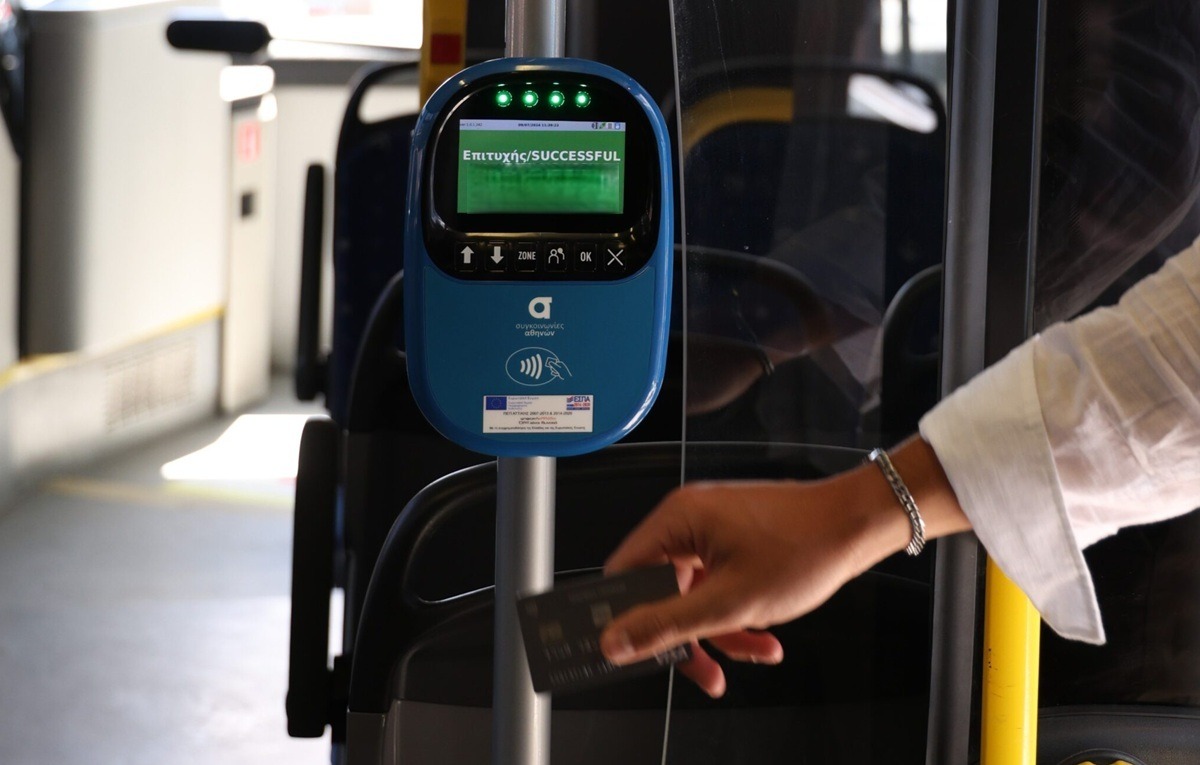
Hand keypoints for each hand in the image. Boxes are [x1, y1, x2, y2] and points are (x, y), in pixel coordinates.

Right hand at [599, 437, 968, 696]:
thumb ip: (666, 624)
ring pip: (695, 595)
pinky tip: (766, 637)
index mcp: (676, 521)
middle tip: (704, 671)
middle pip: (660, 590)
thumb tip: (614, 642)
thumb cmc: (805, 548)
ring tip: (756, 653)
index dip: (623, 617)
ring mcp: (713, 530)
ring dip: (720, 632)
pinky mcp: (735, 541)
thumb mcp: (729, 603)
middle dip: (687, 636)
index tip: (632, 652)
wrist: (860, 524)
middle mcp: (688, 519)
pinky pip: (719, 585)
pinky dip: (737, 614)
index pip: (623, 574)